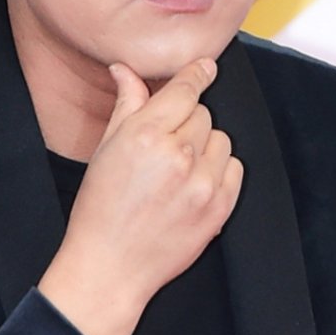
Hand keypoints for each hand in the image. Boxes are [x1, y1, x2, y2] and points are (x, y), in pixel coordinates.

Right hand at [38, 58, 243, 334]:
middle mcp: (177, 156)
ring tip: (177, 168)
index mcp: (145, 135)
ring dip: (204, 146)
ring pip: (220, 138)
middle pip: (202, 113)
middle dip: (185, 122)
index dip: (197, 74)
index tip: (205, 67)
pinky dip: (219, 170)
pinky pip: (235, 168)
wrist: (109, 267)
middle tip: (163, 145)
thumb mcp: (106, 149)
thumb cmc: (100, 208)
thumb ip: (126, 104)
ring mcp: (202, 184)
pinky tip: (194, 184)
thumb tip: (126, 70)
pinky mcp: (219, 209)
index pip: (185, 89)